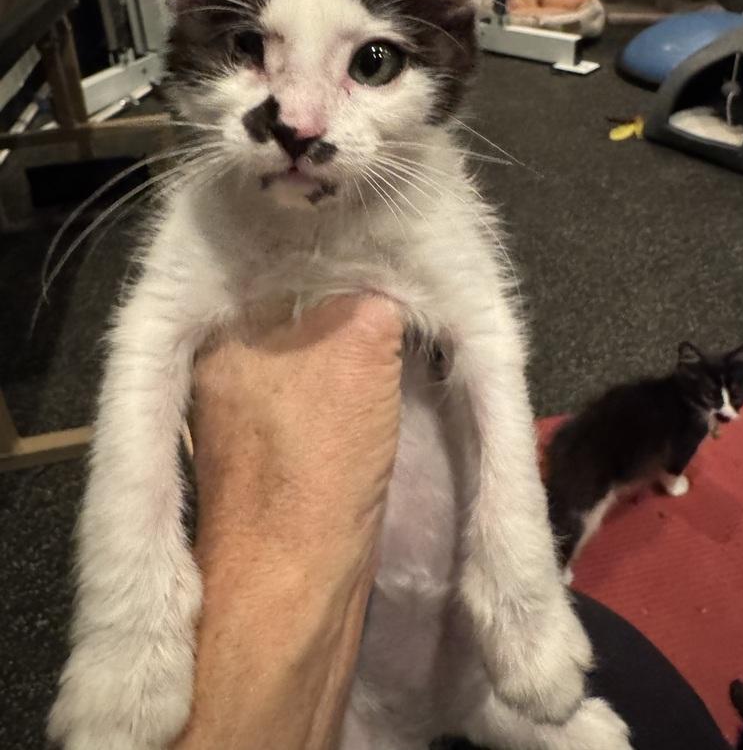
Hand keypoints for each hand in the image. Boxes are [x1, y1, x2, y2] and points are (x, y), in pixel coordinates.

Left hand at [173, 296, 402, 749]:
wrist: (291, 584)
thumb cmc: (318, 458)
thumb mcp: (359, 349)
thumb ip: (369, 301)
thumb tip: (383, 285)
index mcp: (228, 336)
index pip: (292, 277)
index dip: (347, 270)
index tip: (394, 270)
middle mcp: (224, 372)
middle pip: (300, 319)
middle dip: (351, 314)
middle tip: (406, 310)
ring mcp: (242, 422)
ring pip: (310, 365)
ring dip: (353, 359)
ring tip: (402, 350)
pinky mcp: (269, 463)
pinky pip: (313, 404)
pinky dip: (346, 397)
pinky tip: (380, 397)